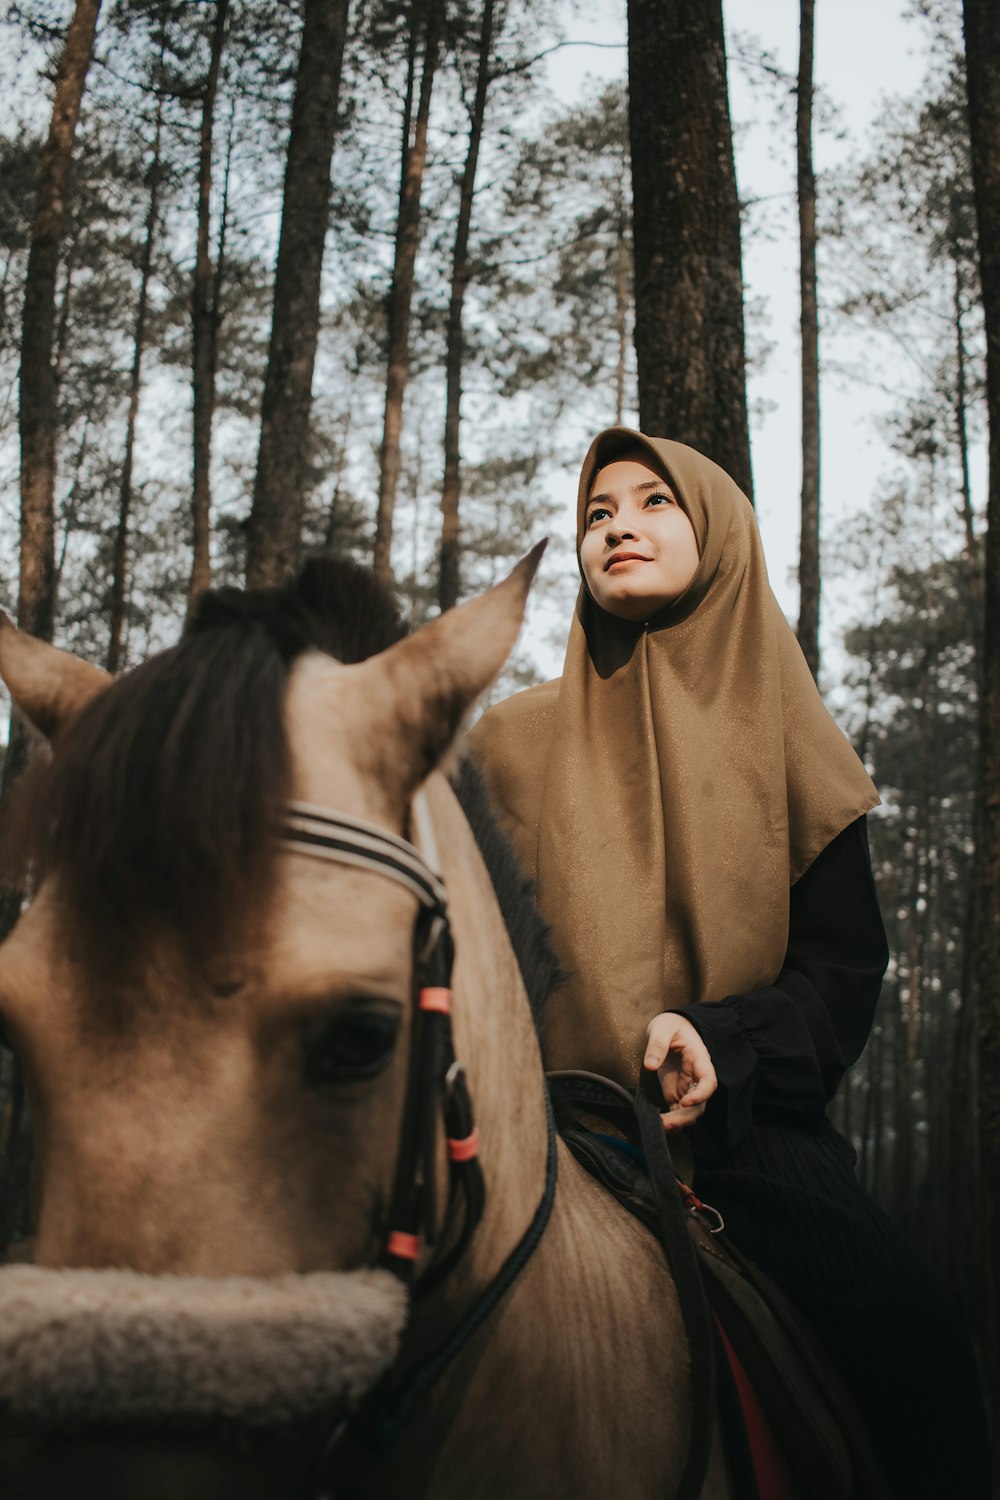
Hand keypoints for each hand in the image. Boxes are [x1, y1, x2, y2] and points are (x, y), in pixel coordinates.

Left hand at [644, 1013, 717, 1131]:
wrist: (669, 1029)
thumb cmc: (670, 1026)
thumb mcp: (662, 1028)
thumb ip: (657, 1045)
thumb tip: (650, 1065)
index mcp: (699, 1059)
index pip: (708, 1081)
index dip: (701, 1094)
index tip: (685, 1102)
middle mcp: (696, 1077)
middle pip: (699, 1103)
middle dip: (685, 1116)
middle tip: (667, 1123)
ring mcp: (686, 1087)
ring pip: (689, 1111)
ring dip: (677, 1122)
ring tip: (659, 1127)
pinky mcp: (675, 1093)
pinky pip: (677, 1111)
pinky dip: (670, 1121)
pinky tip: (657, 1125)